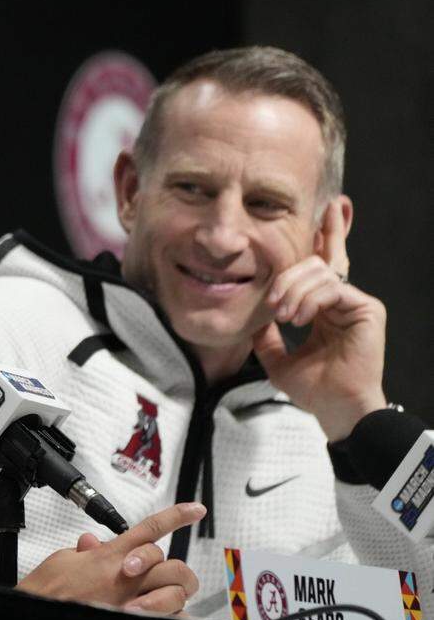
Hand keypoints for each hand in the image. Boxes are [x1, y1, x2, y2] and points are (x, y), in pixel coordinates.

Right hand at [16, 502, 203, 613]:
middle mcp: (126, 577)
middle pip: (171, 563)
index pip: (151, 528)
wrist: (39, 612)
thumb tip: (92, 544)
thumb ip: (85, 551)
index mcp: (110, 556)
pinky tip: (161, 616)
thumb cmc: (47, 590)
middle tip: (160, 576)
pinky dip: (170, 618)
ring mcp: (132, 601)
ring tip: (152, 600)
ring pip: (174, 592)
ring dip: (169, 595)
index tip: (194, 510)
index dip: (177, 516)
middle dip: (172, 569)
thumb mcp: (63, 559)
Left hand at [252, 198, 386, 440]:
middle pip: (320, 260)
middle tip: (275, 304)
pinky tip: (298, 318)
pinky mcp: (367, 308)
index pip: (321, 265)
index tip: (322, 211)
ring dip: (293, 291)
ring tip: (284, 317)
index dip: (324, 235)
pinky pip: (333, 287)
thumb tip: (252, 318)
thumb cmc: (312, 389)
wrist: (335, 409)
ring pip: (319, 272)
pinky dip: (309, 299)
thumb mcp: (277, 357)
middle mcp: (343, 299)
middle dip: (290, 272)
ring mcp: (357, 302)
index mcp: (325, 307)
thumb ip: (266, 335)